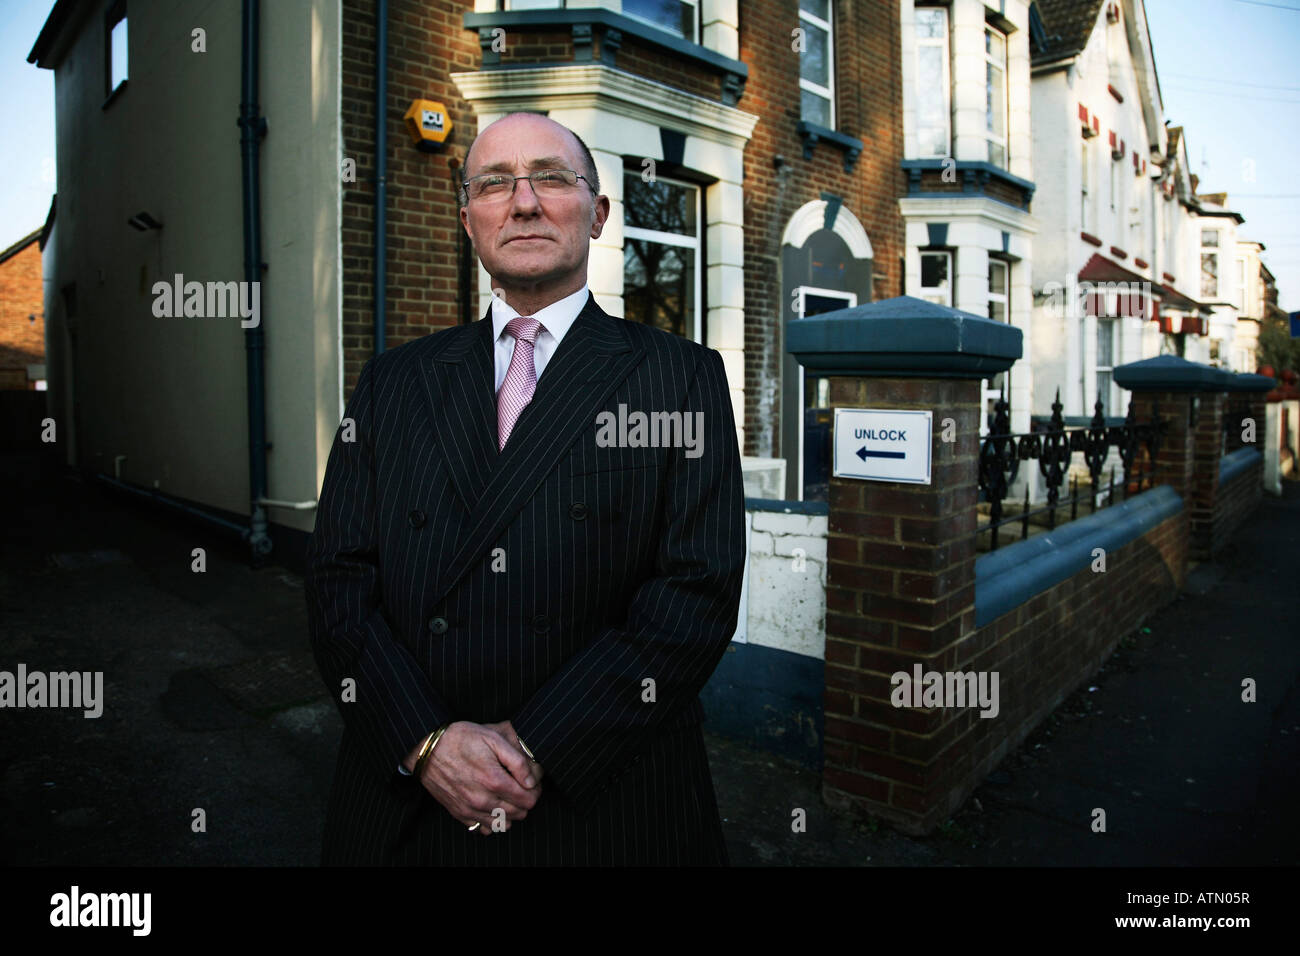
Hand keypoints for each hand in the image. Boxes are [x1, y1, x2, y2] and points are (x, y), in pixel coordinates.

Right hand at [407, 721, 540, 835]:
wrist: (427, 749)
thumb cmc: (461, 739)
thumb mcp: (493, 738)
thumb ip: (517, 761)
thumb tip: (530, 781)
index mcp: (494, 781)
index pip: (529, 800)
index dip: (534, 791)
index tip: (530, 782)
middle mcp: (483, 800)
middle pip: (519, 814)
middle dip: (524, 801)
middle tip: (519, 786)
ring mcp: (470, 809)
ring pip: (503, 824)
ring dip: (510, 812)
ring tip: (506, 795)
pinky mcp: (459, 814)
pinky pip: (483, 828)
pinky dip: (491, 819)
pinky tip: (490, 804)